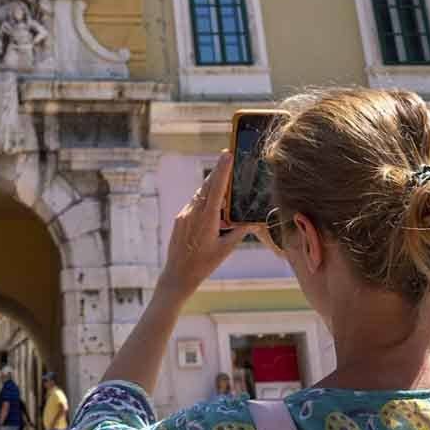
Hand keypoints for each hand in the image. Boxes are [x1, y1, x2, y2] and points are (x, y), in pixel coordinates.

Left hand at [160, 151, 250, 297]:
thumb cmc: (204, 264)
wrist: (177, 274)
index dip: (222, 170)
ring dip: (212, 188)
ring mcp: (184, 214)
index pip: (217, 188)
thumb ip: (239, 232)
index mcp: (207, 218)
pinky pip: (194, 204)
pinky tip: (213, 208)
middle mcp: (193, 212)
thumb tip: (252, 221)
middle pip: (207, 186)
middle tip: (227, 159)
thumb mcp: (226, 248)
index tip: (226, 154)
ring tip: (224, 183)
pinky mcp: (180, 219)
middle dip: (218, 173)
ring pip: (200, 194)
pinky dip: (205, 201)